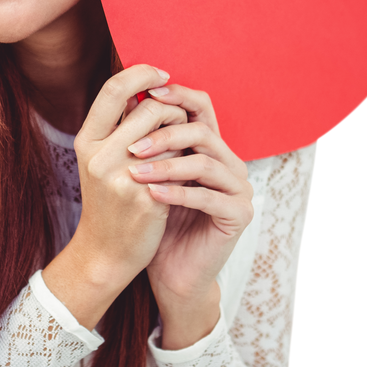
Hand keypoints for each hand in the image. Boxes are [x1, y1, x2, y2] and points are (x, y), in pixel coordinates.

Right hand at [72, 64, 189, 285]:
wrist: (106, 253)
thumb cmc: (108, 202)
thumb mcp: (99, 161)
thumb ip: (117, 126)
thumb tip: (144, 87)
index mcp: (86, 141)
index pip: (115, 89)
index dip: (142, 73)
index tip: (163, 75)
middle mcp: (100, 156)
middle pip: (151, 109)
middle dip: (173, 111)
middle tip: (180, 123)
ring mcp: (123, 177)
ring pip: (170, 135)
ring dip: (183, 137)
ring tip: (180, 150)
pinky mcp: (147, 197)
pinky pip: (179, 164)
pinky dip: (186, 163)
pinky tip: (183, 173)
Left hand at [126, 85, 253, 305]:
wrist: (173, 272)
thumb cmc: (157, 221)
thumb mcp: (148, 176)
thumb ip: (146, 141)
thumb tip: (126, 99)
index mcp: (211, 148)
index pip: (201, 107)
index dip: (177, 96)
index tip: (145, 94)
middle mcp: (230, 163)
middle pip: (202, 132)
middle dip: (164, 135)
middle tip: (132, 148)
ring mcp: (239, 189)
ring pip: (205, 163)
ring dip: (167, 166)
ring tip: (135, 174)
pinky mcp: (239, 215)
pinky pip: (208, 198)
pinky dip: (177, 194)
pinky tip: (151, 195)